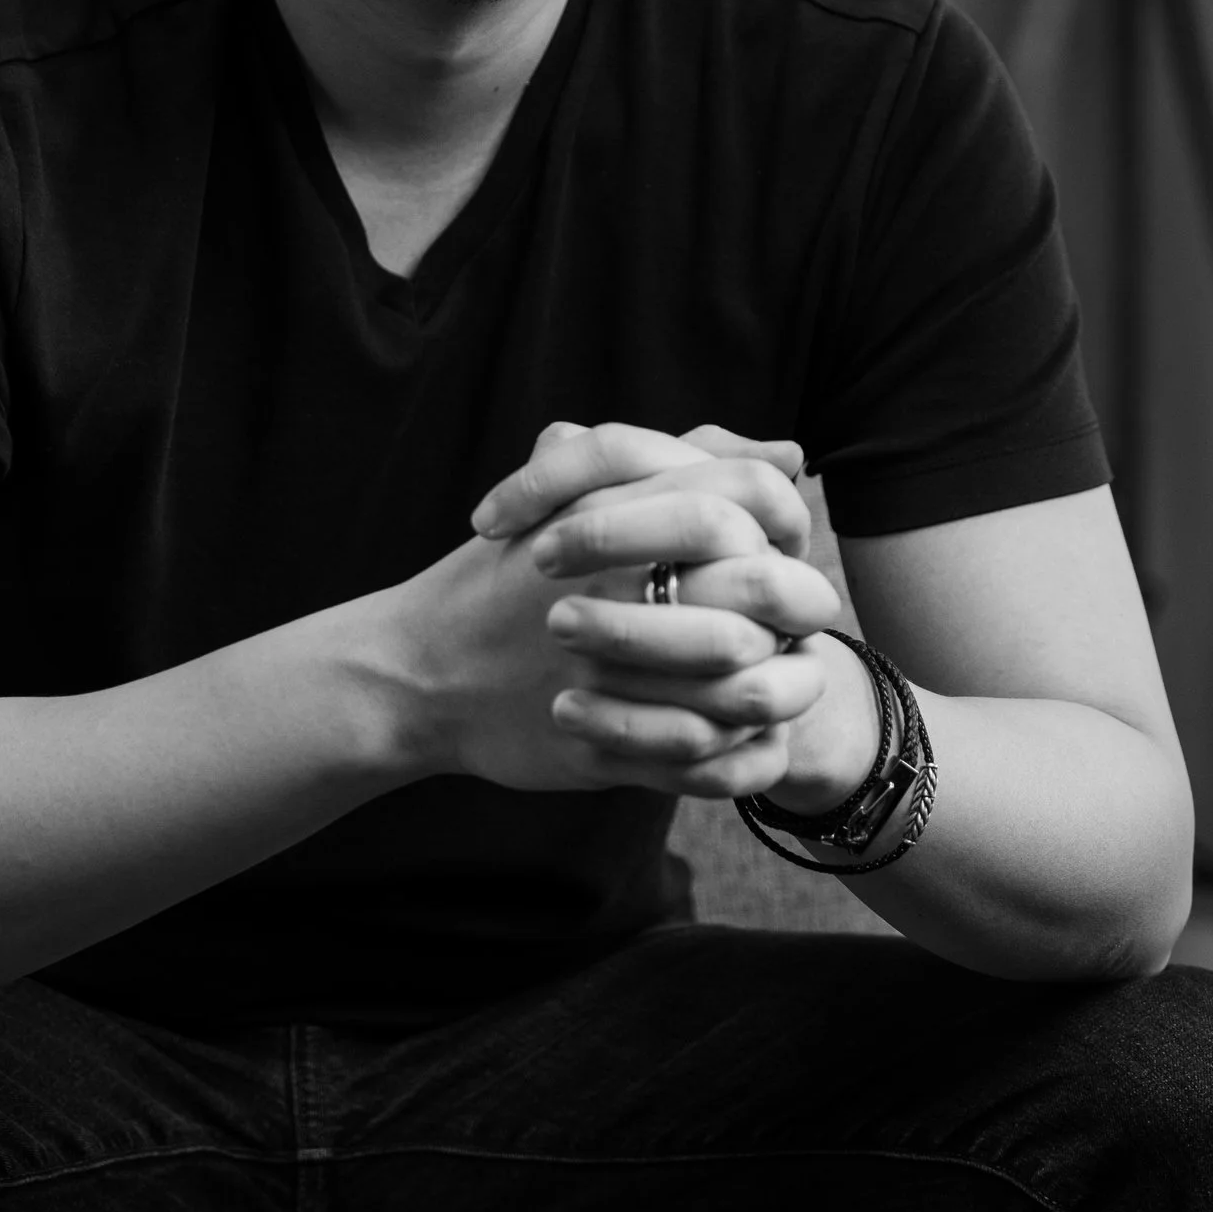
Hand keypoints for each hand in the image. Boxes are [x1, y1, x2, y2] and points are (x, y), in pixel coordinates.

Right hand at [389, 420, 858, 801]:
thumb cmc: (504, 577)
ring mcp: (614, 675)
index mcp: (617, 514)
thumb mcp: (578, 496)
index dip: (782, 525)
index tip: (765, 554)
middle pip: (764, 588)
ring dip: (776, 687)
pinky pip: (710, 760)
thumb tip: (791, 451)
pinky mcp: (603, 752)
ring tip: (770, 686)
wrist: (420, 668)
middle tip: (777, 626)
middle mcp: (622, 586)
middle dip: (789, 610)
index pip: (750, 494)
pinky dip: (738, 755)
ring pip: (751, 682)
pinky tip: (737, 740)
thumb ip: (684, 464)